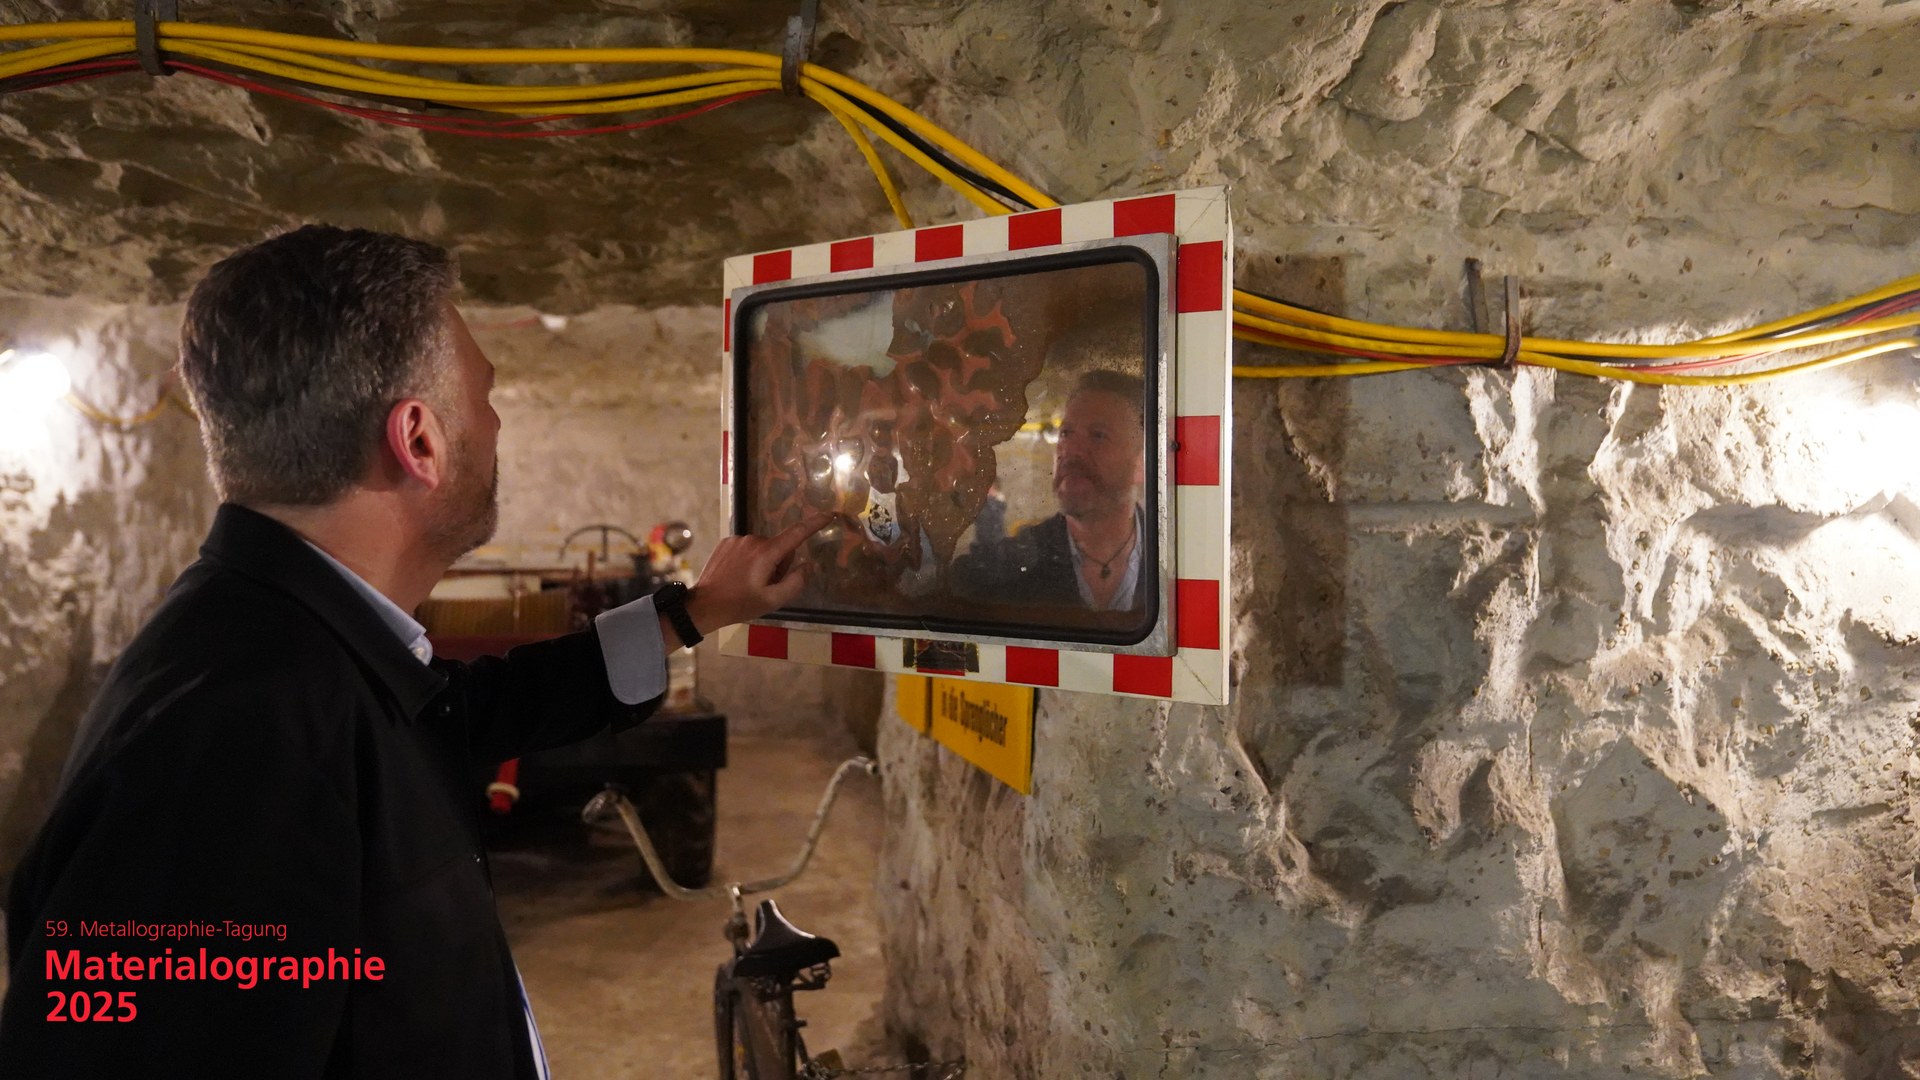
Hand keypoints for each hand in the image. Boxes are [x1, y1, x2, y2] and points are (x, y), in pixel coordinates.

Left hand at [680, 512, 832, 636]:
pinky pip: (748, 548)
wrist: (704, 605)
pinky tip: (738, 576)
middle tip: (766, 585)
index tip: (829, 514)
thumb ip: (795, 582)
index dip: (814, 523)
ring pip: (763, 548)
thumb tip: (807, 564)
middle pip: (779, 547)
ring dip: (763, 563)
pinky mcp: (726, 542)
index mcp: (766, 552)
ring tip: (749, 583)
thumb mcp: (773, 600)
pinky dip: (749, 560)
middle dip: (779, 564)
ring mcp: (737, 539)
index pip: (796, 533)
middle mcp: (753, 539)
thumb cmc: (740, 604)